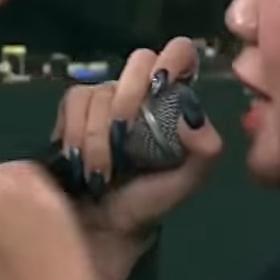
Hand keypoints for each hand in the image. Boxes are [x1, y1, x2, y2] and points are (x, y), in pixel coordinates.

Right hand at [55, 37, 221, 239]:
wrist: (103, 227)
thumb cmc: (147, 200)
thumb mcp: (186, 182)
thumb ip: (205, 151)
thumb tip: (192, 115)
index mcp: (172, 101)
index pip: (180, 53)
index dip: (172, 58)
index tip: (161, 84)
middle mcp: (141, 90)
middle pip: (139, 60)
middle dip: (130, 98)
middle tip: (124, 138)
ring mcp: (106, 96)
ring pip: (102, 89)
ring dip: (99, 134)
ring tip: (101, 171)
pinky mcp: (73, 108)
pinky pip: (74, 101)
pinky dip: (75, 133)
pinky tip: (79, 160)